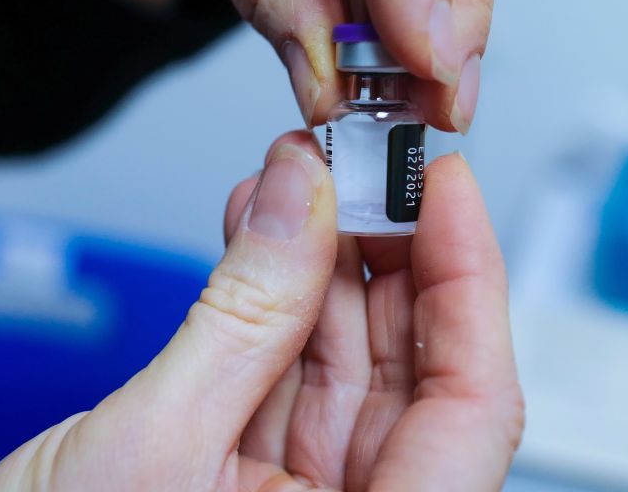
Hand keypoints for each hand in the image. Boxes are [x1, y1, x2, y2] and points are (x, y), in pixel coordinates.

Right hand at [0, 131, 522, 490]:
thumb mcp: (159, 439)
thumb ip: (242, 313)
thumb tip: (300, 198)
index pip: (469, 406)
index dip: (469, 284)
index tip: (443, 189)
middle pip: (412, 376)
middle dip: (388, 257)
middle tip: (362, 166)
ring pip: (345, 365)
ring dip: (321, 265)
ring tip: (301, 182)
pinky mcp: (246, 477)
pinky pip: (281, 374)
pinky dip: (269, 300)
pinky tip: (259, 232)